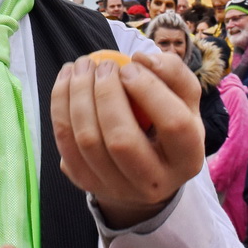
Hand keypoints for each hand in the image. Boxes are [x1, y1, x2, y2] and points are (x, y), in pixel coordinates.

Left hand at [51, 48, 203, 228]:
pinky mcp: (88, 183)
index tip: (130, 66)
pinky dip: (60, 107)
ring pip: (88, 141)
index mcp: (188, 159)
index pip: (173, 124)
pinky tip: (66, 81)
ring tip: (81, 66)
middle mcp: (154, 183)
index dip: (149, 90)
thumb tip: (141, 59)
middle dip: (106, 94)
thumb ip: (173, 72)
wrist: (146, 166)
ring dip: (77, 95)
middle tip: (103, 65)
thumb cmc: (167, 122)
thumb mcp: (184, 99)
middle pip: (122, 140)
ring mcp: (118, 188)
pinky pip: (66, 144)